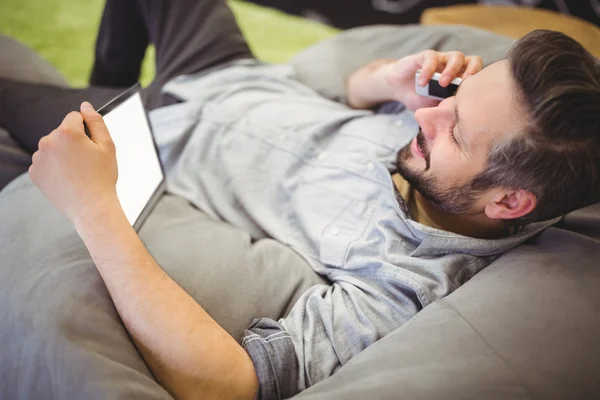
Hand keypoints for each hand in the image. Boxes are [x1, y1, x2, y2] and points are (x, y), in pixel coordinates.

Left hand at [29, 102, 119, 227]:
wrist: (91, 207)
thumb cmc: (102, 178)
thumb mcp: (107, 146)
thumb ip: (96, 121)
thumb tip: (85, 106)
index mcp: (67, 133)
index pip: (74, 117)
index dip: (86, 129)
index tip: (91, 145)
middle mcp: (48, 142)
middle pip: (62, 132)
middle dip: (73, 142)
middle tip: (86, 161)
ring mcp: (39, 158)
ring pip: (52, 147)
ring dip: (62, 154)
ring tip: (77, 171)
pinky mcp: (34, 172)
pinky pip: (45, 162)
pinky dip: (54, 167)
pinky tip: (66, 177)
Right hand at [385, 50, 482, 110]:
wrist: (399, 88)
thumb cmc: (420, 98)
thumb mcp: (435, 107)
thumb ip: (447, 109)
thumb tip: (460, 122)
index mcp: (461, 78)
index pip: (478, 74)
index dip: (479, 81)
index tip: (472, 94)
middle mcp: (454, 66)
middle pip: (473, 60)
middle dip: (472, 71)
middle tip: (463, 84)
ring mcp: (441, 60)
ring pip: (456, 56)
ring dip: (451, 70)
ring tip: (442, 84)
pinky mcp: (425, 56)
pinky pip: (431, 58)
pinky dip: (428, 70)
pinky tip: (422, 82)